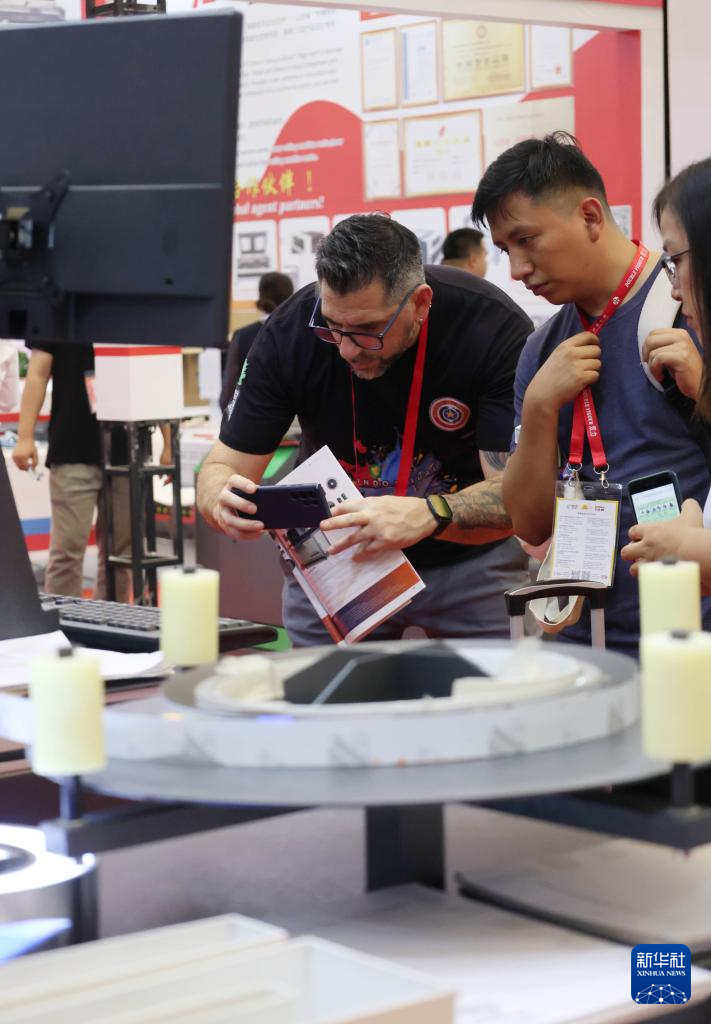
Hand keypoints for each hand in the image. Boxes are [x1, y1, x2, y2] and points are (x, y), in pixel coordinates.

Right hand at [12, 438, 38, 471]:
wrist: (25, 439)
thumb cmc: (31, 447)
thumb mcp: (35, 454)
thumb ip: (35, 463)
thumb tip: (33, 469)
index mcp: (23, 457)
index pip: (25, 467)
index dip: (29, 468)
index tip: (31, 467)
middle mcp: (17, 457)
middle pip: (21, 468)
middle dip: (25, 468)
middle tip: (29, 464)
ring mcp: (14, 456)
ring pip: (18, 466)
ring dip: (23, 465)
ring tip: (27, 459)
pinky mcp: (13, 456)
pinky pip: (16, 463)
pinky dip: (20, 462)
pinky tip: (23, 457)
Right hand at [213, 473, 264, 541]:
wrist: (231, 507)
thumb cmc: (245, 496)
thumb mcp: (251, 489)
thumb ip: (261, 489)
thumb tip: (277, 496)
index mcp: (232, 486)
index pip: (234, 481)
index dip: (243, 484)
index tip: (254, 489)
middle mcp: (224, 498)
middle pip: (227, 499)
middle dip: (241, 504)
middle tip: (255, 509)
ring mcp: (223, 513)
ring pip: (230, 519)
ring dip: (245, 524)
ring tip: (260, 525)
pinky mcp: (226, 526)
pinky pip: (235, 532)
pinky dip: (248, 535)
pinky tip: (259, 533)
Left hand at [319, 495, 434, 557]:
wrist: (423, 516)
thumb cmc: (405, 507)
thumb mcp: (385, 501)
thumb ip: (371, 506)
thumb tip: (356, 512)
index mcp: (372, 504)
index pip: (350, 506)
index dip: (337, 510)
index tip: (328, 513)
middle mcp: (373, 516)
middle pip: (348, 520)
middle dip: (333, 524)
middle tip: (322, 527)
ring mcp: (378, 530)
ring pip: (356, 538)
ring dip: (342, 545)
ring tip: (332, 550)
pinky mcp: (385, 542)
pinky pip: (369, 550)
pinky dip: (361, 554)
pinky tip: (356, 558)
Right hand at [524, 332, 600, 414]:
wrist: (542, 395)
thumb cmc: (549, 377)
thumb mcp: (556, 356)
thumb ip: (571, 350)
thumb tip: (590, 346)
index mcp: (565, 346)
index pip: (588, 335)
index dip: (595, 341)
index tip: (594, 346)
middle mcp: (572, 353)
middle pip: (596, 350)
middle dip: (594, 358)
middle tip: (585, 366)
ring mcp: (577, 366)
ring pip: (598, 364)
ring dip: (592, 370)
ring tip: (581, 375)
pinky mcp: (581, 378)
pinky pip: (596, 375)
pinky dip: (591, 380)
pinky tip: (581, 382)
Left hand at [620, 499, 703, 573]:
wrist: (695, 553)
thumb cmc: (691, 533)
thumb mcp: (690, 514)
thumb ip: (687, 506)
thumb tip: (687, 503)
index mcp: (650, 531)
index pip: (632, 532)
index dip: (635, 535)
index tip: (641, 537)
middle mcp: (645, 546)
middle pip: (626, 551)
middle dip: (631, 552)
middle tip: (640, 553)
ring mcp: (648, 562)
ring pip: (632, 567)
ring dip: (637, 567)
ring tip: (645, 567)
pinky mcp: (654, 574)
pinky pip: (643, 578)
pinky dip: (646, 577)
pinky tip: (652, 575)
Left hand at [642, 328, 702, 398]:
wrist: (698, 384)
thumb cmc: (682, 371)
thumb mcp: (672, 353)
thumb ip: (662, 345)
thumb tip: (643, 344)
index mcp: (679, 333)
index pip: (653, 333)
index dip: (646, 347)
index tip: (649, 359)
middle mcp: (682, 336)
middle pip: (650, 340)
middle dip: (646, 355)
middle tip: (652, 367)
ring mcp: (683, 346)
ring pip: (653, 352)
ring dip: (651, 366)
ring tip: (658, 373)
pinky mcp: (681, 357)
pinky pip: (658, 359)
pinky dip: (655, 370)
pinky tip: (661, 377)